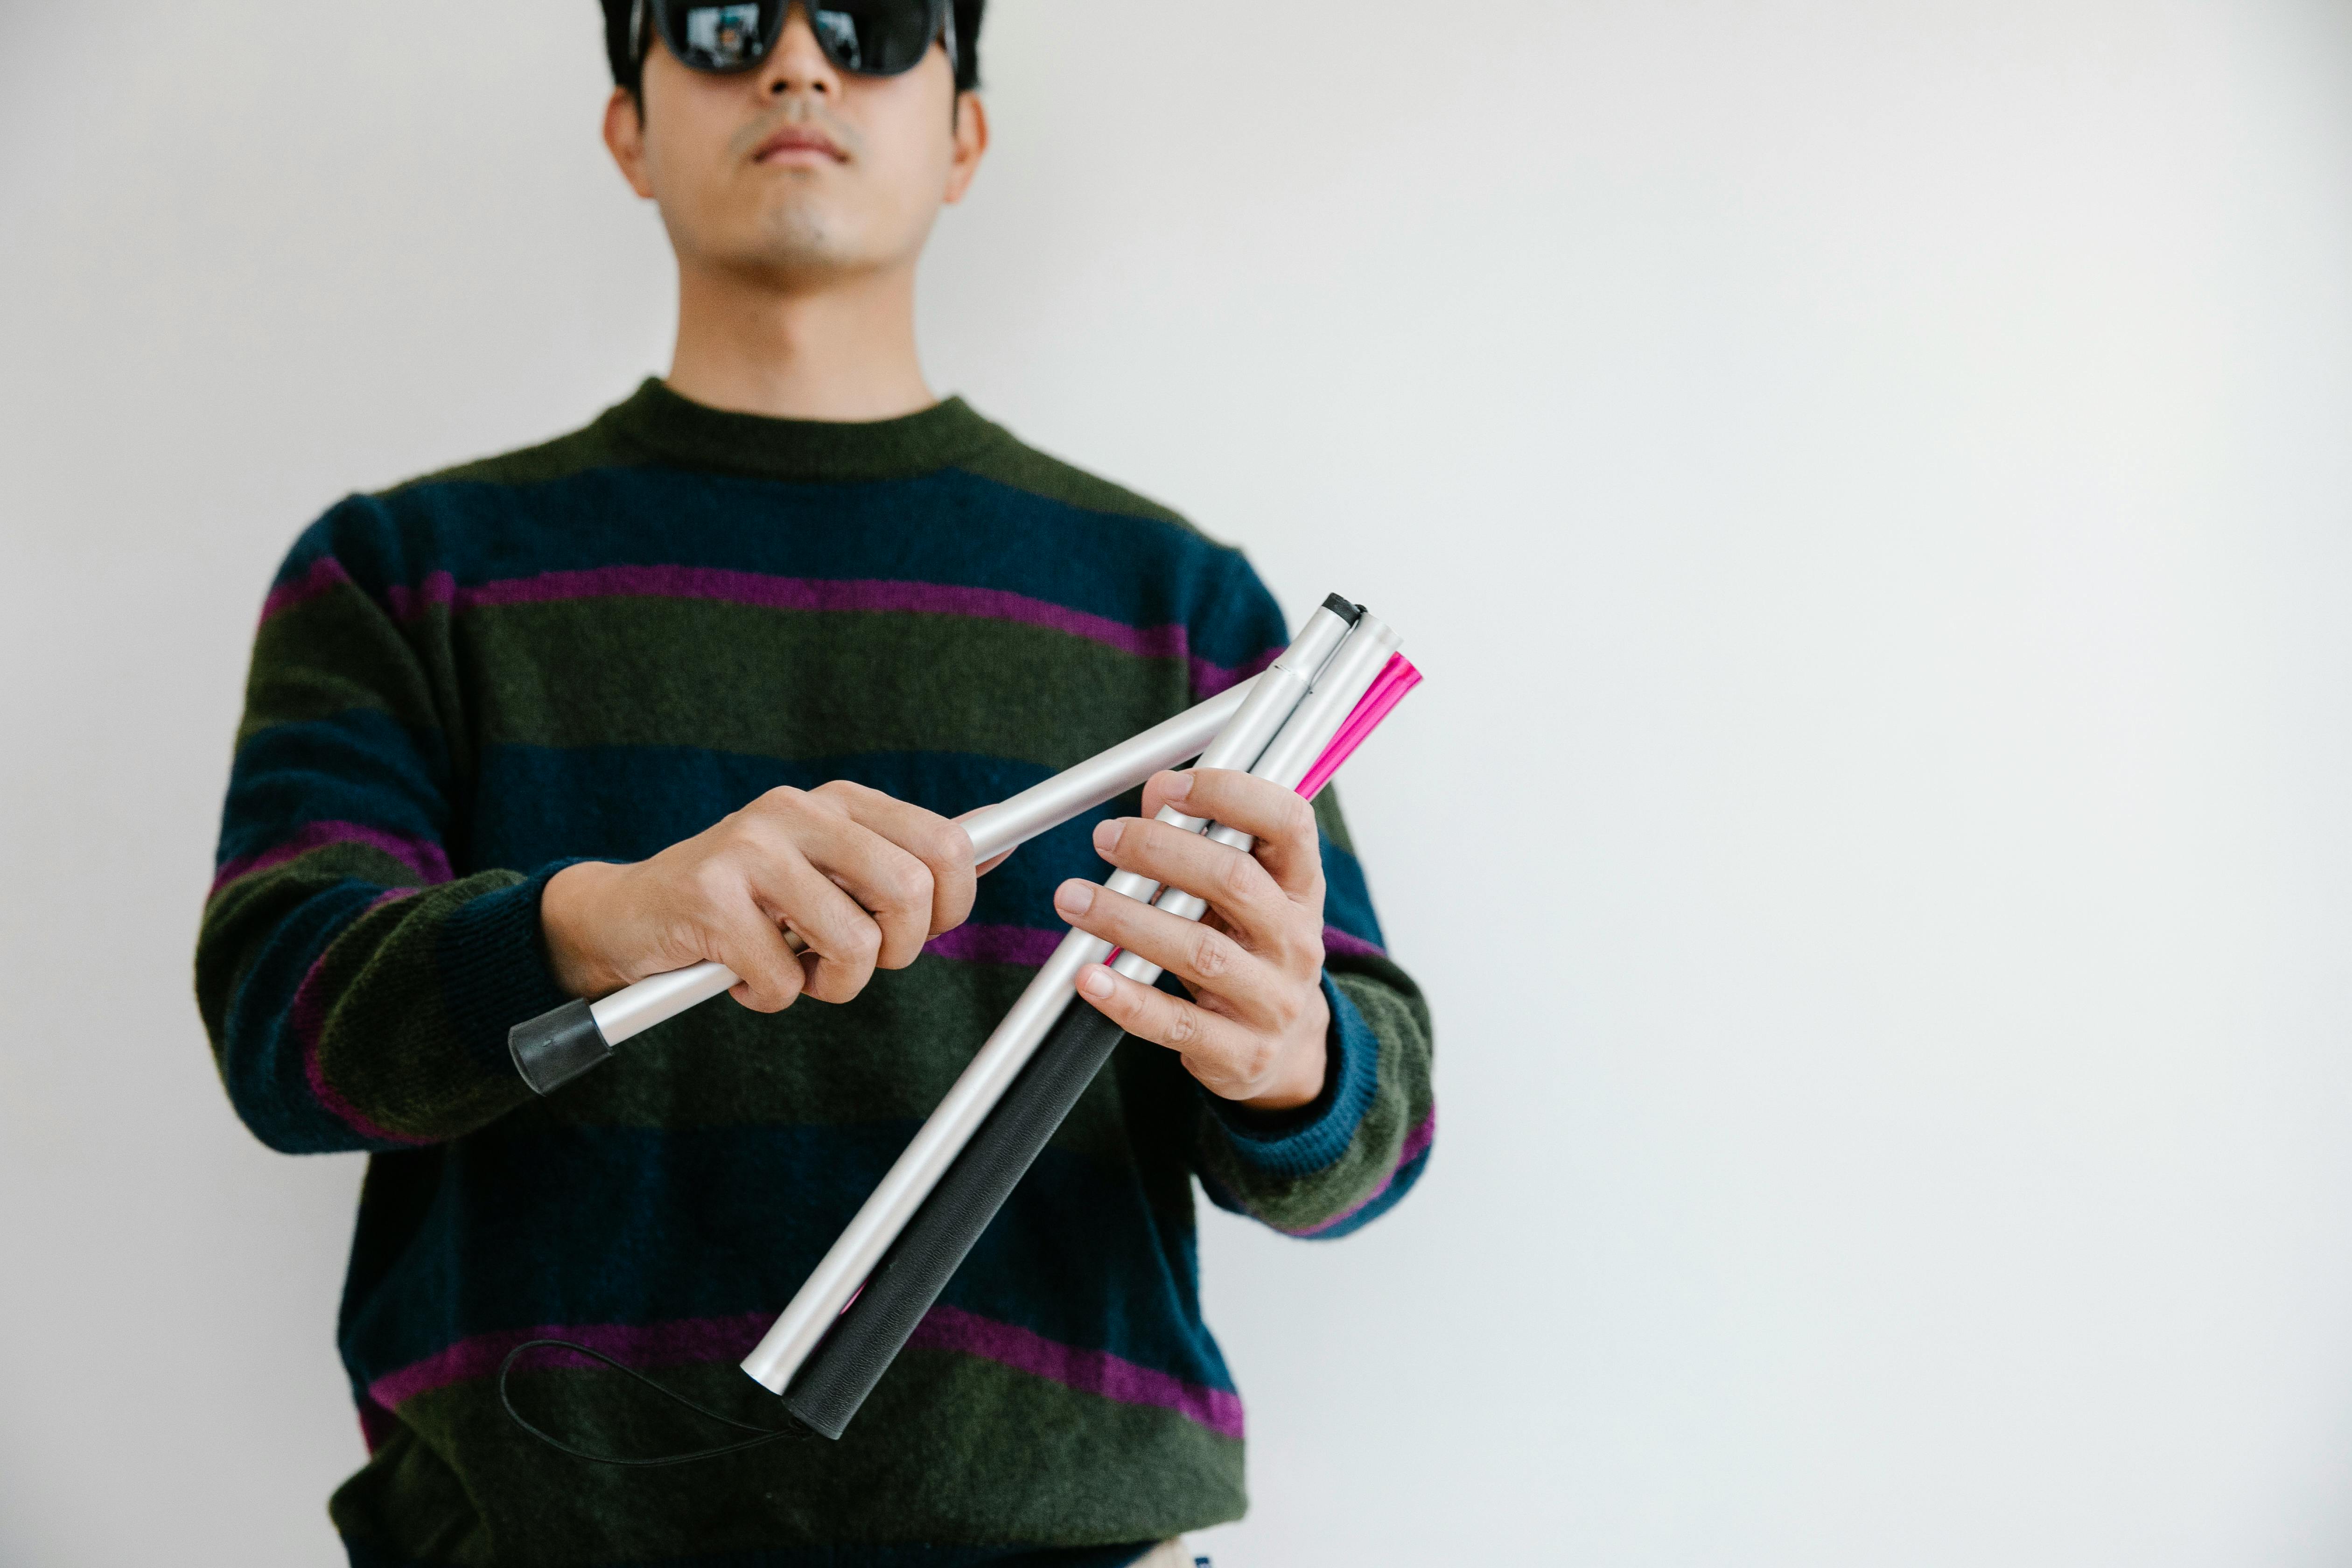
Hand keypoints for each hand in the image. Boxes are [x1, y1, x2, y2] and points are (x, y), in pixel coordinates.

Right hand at [541, 782, 976, 1011]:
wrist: (631, 914)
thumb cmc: (747, 901)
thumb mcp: (829, 868)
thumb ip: (904, 857)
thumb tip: (997, 845)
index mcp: (838, 801)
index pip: (946, 843)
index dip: (952, 905)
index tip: (922, 931)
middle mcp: (798, 810)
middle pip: (910, 893)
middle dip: (896, 950)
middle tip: (854, 960)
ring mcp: (751, 849)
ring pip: (854, 944)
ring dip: (832, 985)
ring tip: (796, 971)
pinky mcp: (710, 898)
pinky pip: (782, 979)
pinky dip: (770, 997)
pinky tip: (741, 975)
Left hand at [1053, 768, 1331, 1110]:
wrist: (1290, 1050)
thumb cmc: (1253, 953)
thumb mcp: (1248, 897)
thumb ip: (1205, 844)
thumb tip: (1157, 794)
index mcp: (1303, 889)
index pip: (1289, 822)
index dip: (1232, 794)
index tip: (1172, 787)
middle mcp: (1297, 941)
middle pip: (1234, 881)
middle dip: (1160, 851)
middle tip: (1106, 838)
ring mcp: (1273, 1001)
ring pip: (1199, 951)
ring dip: (1126, 919)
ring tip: (1073, 898)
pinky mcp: (1241, 1053)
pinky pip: (1176, 1022)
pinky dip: (1128, 998)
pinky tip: (1089, 976)